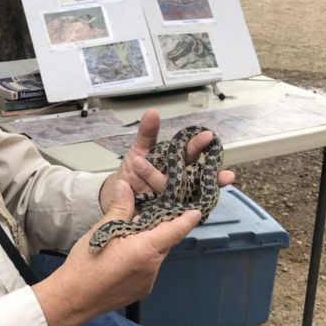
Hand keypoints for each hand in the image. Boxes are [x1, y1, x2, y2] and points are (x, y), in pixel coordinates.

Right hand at [33, 180, 200, 325]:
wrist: (72, 299)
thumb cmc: (85, 265)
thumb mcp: (102, 230)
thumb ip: (120, 208)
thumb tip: (126, 187)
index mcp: (146, 250)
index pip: (175, 230)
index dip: (187, 219)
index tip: (196, 210)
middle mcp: (152, 268)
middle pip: (164, 242)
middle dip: (158, 228)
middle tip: (144, 216)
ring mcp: (148, 282)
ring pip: (155, 256)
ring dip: (147, 245)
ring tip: (125, 238)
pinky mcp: (141, 291)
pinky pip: (148, 269)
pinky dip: (141, 259)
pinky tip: (122, 257)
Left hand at [98, 111, 234, 212]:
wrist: (117, 194)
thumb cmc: (134, 170)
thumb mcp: (139, 150)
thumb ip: (147, 134)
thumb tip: (151, 112)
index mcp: (178, 163)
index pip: (192, 153)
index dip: (200, 145)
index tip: (209, 135)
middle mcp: (180, 181)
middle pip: (192, 174)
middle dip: (198, 167)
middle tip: (198, 166)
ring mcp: (172, 198)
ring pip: (173, 190)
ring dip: (153, 176)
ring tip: (136, 162)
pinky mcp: (161, 213)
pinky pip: (161, 208)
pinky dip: (151, 200)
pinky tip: (139, 192)